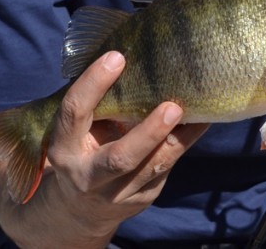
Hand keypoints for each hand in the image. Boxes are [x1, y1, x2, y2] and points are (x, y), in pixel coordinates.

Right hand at [38, 51, 207, 239]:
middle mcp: (88, 176)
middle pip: (120, 158)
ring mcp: (118, 193)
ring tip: (199, 110)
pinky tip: (202, 120)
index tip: (117, 57)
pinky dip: (186, 141)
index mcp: (64, 149)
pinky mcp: (143, 197)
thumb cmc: (81, 150)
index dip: (93, 84)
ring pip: (154, 166)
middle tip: (172, 107)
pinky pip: (168, 166)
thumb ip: (96, 105)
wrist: (81, 209)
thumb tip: (130, 59)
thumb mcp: (77, 131)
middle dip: (149, 133)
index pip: (74, 113)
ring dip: (179, 137)